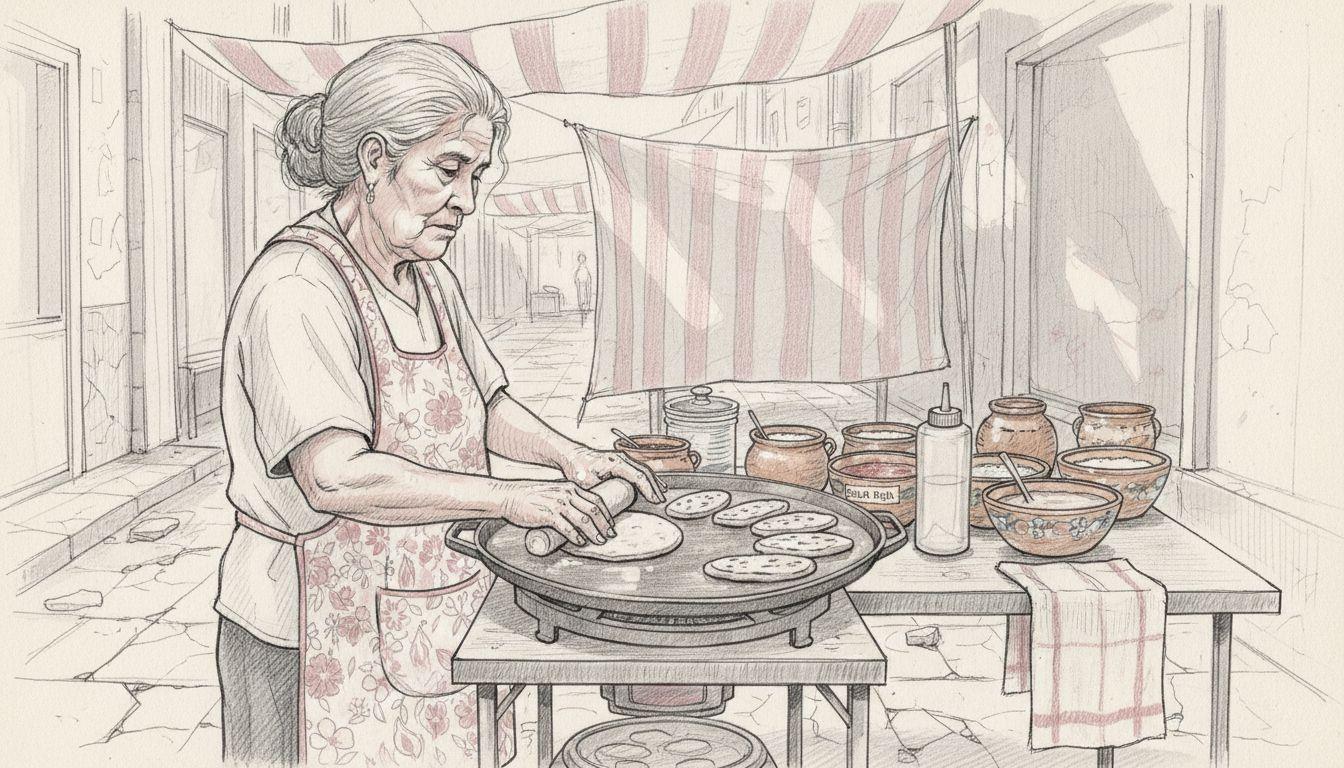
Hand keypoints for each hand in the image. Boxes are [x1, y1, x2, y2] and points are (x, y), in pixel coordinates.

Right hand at [497, 480, 614, 546]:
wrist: (510, 496)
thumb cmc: (531, 497)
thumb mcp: (554, 493)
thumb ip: (567, 501)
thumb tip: (581, 517)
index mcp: (571, 488)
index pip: (596, 500)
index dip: (607, 514)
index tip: (612, 525)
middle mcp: (567, 494)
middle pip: (593, 511)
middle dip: (604, 525)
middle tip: (610, 536)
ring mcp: (557, 504)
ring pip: (583, 520)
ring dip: (594, 533)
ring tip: (599, 541)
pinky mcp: (547, 514)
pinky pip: (566, 527)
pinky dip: (576, 536)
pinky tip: (580, 542)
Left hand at [559, 447, 665, 503]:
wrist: (573, 456)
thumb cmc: (577, 469)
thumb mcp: (587, 486)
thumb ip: (596, 499)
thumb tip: (603, 517)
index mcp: (615, 462)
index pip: (638, 475)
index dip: (648, 489)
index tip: (655, 500)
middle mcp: (621, 457)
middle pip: (644, 472)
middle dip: (654, 487)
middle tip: (660, 501)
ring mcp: (623, 457)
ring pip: (643, 469)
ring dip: (653, 482)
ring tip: (661, 495)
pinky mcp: (622, 460)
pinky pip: (639, 468)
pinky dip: (648, 478)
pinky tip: (654, 485)